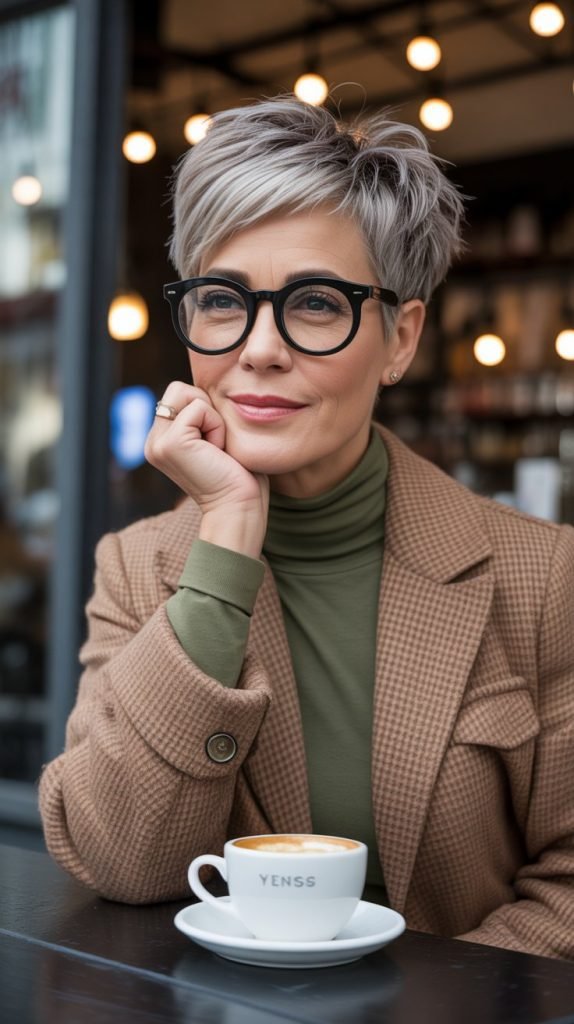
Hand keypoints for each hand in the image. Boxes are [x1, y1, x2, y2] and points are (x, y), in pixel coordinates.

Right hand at [144, 382, 268, 556]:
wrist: (239, 507)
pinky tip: (217, 452)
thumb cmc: (238, 476)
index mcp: (160, 441)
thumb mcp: (214, 438)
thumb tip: (202, 387)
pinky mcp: (170, 442)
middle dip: (206, 408)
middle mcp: (153, 442)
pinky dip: (216, 426)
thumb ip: (201, 416)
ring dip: (212, 417)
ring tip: (216, 448)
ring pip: (187, 393)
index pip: (179, 395)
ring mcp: (157, 443)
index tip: (215, 446)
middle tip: (216, 444)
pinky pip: (199, 408)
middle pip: (178, 388)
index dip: (206, 410)